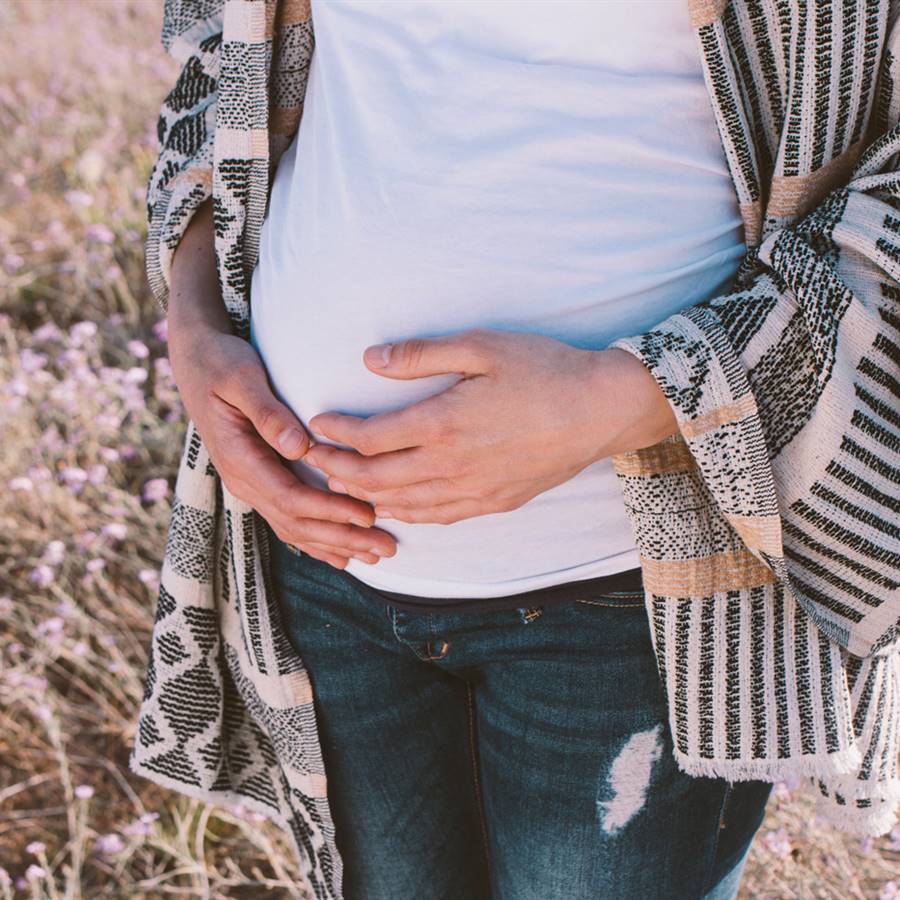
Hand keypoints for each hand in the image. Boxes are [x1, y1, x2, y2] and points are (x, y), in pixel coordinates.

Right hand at [167, 325, 397, 567]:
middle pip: (297, 523)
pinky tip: (343, 554)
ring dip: (335, 545)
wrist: (195, 361)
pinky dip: (317, 540)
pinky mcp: (261, 481)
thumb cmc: (221, 364)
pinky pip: (289, 519)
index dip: (330, 511)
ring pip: (295, 528)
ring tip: (375, 556)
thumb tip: (297, 445)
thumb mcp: (241, 379)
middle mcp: (244, 480)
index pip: (290, 498)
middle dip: (342, 539)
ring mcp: (251, 485)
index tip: (367, 515)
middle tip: (386, 548)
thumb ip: (267, 412)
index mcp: (239, 459)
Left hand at [303, 327, 677, 524]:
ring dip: (365, 497)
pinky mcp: (494, 503)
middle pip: (375, 481)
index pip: (368, 440)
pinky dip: (405, 514)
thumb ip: (422, 355)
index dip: (335, 433)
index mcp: (442, 425)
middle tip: (317, 458)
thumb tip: (371, 360)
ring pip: (402, 506)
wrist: (601, 410)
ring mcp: (473, 491)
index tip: (318, 424)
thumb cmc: (544, 370)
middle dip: (337, 470)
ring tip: (343, 484)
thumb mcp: (482, 347)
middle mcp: (451, 467)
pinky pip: (437, 519)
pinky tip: (395, 507)